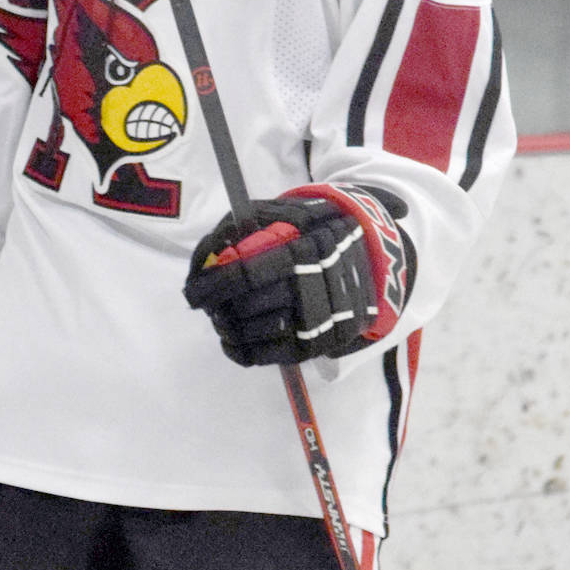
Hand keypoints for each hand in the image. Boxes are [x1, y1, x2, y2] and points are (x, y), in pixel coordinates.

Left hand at [183, 184, 411, 368]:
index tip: (193, 292)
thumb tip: (215, 248)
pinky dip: (242, 351)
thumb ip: (253, 225)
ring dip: (227, 328)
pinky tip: (231, 341)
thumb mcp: (295, 212)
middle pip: (246, 308)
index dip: (213, 286)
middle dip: (218, 308)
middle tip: (206, 304)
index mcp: (303, 253)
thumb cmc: (322, 230)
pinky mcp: (318, 344)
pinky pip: (270, 356)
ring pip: (255, 334)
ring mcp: (317, 321)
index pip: (247, 275)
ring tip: (219, 319)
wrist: (376, 259)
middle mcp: (311, 289)